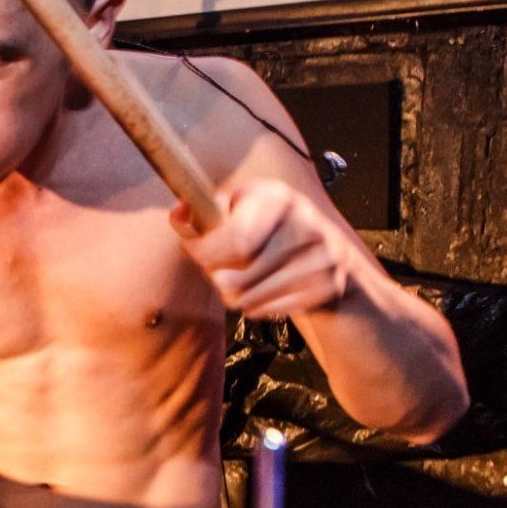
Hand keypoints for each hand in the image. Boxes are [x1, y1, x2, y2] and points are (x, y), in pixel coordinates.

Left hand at [171, 178, 356, 318]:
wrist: (326, 250)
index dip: (205, 251)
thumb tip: (179, 215)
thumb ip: (204, 211)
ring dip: (231, 297)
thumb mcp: (238, 205)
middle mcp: (306, 224)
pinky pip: (271, 310)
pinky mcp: (327, 286)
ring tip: (233, 286)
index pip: (237, 239)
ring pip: (251, 298)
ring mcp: (322, 257)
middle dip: (215, 278)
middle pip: (242, 275)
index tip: (191, 250)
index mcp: (279, 198)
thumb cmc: (267, 225)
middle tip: (213, 274)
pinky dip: (254, 308)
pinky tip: (257, 294)